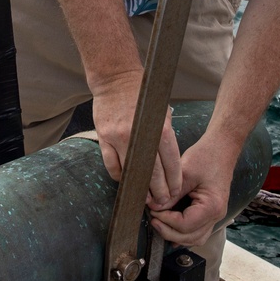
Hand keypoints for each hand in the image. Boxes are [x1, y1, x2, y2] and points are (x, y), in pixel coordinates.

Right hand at [91, 71, 182, 210]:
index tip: (175, 191)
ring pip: (132, 172)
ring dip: (140, 188)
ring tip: (145, 198)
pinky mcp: (104, 138)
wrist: (115, 78)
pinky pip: (112, 165)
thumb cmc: (142, 94)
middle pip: (153, 172)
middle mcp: (140, 135)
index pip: (170, 162)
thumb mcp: (162, 111)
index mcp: (159, 127)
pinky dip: (120, 176)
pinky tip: (127, 181)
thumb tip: (169, 163)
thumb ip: (166, 135)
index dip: (174, 180)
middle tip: (162, 202)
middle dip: (159, 191)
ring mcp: (120, 137)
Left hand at [149, 136, 235, 246]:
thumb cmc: (206, 156)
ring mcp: (215, 216)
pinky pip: (198, 231)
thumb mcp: (185, 172)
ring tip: (159, 223)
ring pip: (195, 238)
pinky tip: (170, 228)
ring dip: (176, 235)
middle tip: (153, 219)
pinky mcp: (210, 212)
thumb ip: (170, 193)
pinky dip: (184, 233)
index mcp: (212, 206)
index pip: (185, 225)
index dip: (166, 221)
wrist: (222, 148)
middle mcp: (217, 215)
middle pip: (190, 237)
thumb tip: (154, 208)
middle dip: (169, 231)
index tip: (153, 211)